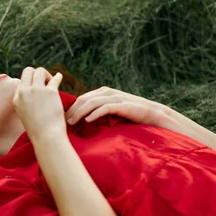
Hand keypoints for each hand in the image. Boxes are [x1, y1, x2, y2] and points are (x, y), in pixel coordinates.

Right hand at [12, 67, 64, 141]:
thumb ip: (25, 103)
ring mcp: (36, 90)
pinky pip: (54, 78)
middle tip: (44, 82)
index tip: (37, 88)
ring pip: (40, 70)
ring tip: (51, 83)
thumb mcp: (24, 115)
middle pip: (28, 71)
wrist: (46, 137)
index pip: (21, 82)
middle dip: (36, 73)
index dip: (30, 83)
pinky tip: (59, 77)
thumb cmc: (38, 130)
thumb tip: (33, 94)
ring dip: (46, 74)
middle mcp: (24, 92)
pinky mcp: (50, 92)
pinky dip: (58, 77)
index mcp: (16, 99)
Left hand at [65, 86, 179, 128]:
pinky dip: (95, 113)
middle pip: (85, 99)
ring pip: (92, 103)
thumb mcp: (112, 112)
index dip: (72, 108)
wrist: (153, 114)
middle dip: (73, 110)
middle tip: (64, 122)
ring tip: (72, 122)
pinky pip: (106, 108)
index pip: (82, 98)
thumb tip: (82, 122)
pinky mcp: (123, 105)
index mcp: (103, 92)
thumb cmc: (131, 115)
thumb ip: (99, 112)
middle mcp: (108, 92)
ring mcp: (116, 97)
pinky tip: (88, 120)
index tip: (63, 118)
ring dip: (80, 112)